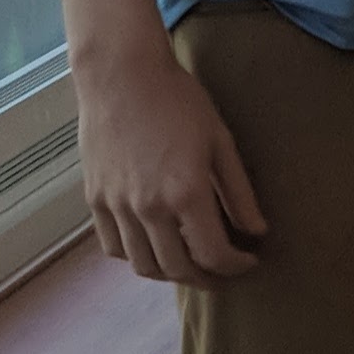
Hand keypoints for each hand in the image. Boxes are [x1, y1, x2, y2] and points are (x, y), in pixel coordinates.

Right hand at [74, 47, 266, 284]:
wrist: (122, 76)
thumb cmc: (179, 101)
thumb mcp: (221, 142)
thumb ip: (239, 192)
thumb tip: (258, 231)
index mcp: (185, 193)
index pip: (213, 254)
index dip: (235, 266)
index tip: (249, 261)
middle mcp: (147, 208)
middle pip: (177, 269)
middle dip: (206, 277)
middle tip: (224, 270)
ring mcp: (117, 207)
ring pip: (142, 265)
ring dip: (170, 273)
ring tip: (191, 263)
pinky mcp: (95, 200)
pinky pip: (113, 247)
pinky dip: (136, 257)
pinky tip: (155, 246)